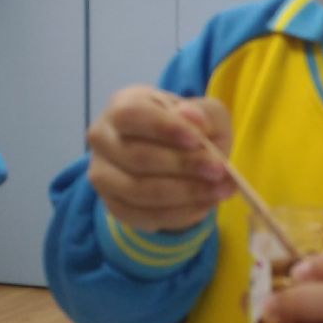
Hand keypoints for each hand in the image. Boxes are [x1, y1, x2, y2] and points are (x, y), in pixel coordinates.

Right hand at [87, 86, 234, 231]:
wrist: (177, 159)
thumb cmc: (189, 130)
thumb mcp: (205, 115)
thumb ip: (203, 114)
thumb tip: (190, 117)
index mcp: (122, 106)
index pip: (133, 115)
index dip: (164, 128)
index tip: (197, 140)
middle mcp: (103, 139)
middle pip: (137, 157)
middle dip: (183, 165)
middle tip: (219, 170)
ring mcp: (103, 175)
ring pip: (139, 190)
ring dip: (185, 193)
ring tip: (219, 190)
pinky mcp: (113, 206)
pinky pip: (144, 216)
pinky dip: (178, 214)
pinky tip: (204, 205)